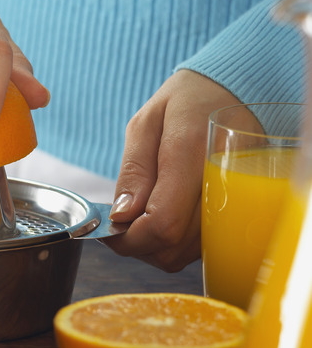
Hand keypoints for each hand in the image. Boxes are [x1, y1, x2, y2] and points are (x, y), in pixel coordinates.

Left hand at [102, 70, 240, 271]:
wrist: (235, 92)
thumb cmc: (185, 103)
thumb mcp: (146, 123)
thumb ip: (134, 170)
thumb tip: (122, 216)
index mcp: (191, 154)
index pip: (162, 224)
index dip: (129, 238)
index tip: (109, 229)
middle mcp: (220, 185)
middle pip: (172, 247)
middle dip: (136, 244)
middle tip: (121, 221)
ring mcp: (234, 203)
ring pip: (184, 254)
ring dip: (154, 246)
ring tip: (141, 216)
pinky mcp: (237, 214)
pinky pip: (200, 247)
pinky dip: (175, 243)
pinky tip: (164, 217)